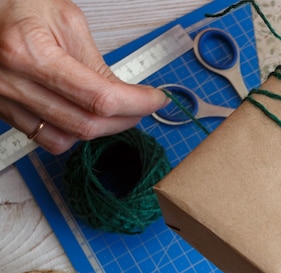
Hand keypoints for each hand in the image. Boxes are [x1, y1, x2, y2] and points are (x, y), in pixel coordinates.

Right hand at [0, 0, 168, 153]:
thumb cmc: (18, 4)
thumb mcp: (65, 19)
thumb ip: (96, 62)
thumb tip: (123, 94)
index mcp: (29, 53)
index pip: (99, 98)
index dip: (136, 103)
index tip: (154, 100)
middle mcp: (12, 82)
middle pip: (85, 124)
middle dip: (125, 120)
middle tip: (142, 107)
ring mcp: (4, 100)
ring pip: (67, 139)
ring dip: (101, 130)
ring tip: (116, 112)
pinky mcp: (3, 110)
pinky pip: (45, 139)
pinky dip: (73, 133)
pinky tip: (85, 115)